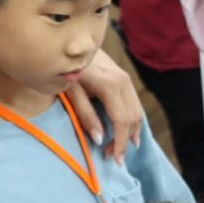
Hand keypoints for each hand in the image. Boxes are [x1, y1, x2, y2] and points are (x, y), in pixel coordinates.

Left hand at [69, 48, 144, 163]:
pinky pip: (134, 104)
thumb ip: (85, 115)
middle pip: (133, 118)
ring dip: (131, 132)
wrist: (70, 42)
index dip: (119, 142)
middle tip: (112, 157)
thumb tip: (99, 139)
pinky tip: (127, 132)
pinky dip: (132, 120)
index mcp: (109, 85)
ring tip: (117, 148)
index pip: (121, 121)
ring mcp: (126, 78)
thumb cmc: (65, 67)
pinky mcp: (124, 78)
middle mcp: (123, 81)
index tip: (113, 160)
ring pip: (137, 112)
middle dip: (124, 141)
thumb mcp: (70, 92)